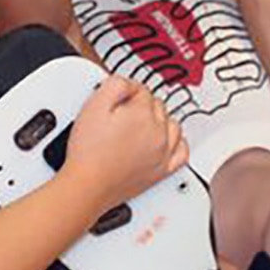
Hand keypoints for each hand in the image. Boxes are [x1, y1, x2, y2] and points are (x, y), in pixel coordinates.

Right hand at [63, 76, 187, 209]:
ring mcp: (163, 152)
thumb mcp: (93, 105)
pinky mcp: (162, 171)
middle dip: (141, 105)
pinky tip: (166, 142)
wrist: (87, 185)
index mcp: (143, 114)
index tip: (115, 99)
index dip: (125, 92)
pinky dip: (177, 143)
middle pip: (157, 106)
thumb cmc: (88, 152)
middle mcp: (158, 133)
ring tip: (141, 124)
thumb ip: (115, 85)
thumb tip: (127, 84)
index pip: (142, 90)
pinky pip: (182, 152)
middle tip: (121, 114)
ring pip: (173, 125)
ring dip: (160, 121)